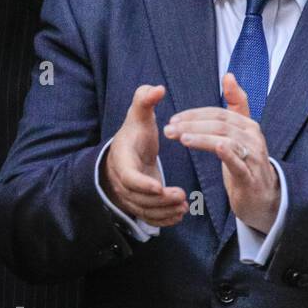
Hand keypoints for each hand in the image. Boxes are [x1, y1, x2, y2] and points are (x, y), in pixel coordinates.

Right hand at [104, 84, 188, 227]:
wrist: (127, 153)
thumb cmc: (135, 135)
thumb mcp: (139, 117)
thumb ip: (145, 102)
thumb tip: (156, 88)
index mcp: (122, 161)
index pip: (129, 176)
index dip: (142, 183)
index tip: (159, 186)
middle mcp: (123, 181)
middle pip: (138, 197)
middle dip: (159, 200)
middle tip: (182, 196)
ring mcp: (129, 195)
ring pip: (144, 210)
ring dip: (164, 211)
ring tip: (184, 207)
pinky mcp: (138, 203)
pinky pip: (148, 217)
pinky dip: (163, 219)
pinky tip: (180, 214)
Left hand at [164, 73, 280, 232]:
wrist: (263, 197)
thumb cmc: (248, 162)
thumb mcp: (242, 132)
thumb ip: (237, 104)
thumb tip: (229, 75)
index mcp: (248, 126)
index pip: (219, 113)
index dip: (195, 114)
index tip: (173, 118)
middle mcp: (253, 138)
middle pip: (221, 124)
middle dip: (193, 125)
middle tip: (169, 129)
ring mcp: (254, 156)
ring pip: (227, 140)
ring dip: (201, 138)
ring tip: (180, 138)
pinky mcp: (250, 176)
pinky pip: (238, 162)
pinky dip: (227, 153)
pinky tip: (215, 148)